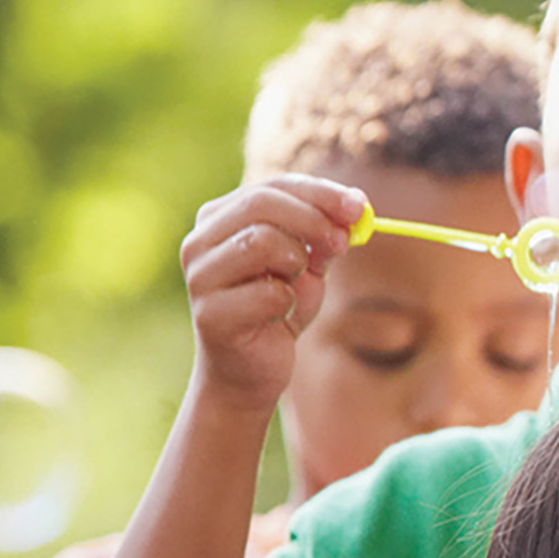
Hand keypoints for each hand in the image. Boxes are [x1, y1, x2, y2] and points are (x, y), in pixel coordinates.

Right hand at [179, 175, 363, 412]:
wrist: (251, 370)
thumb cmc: (278, 308)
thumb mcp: (308, 264)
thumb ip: (325, 235)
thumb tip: (355, 208)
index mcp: (220, 219)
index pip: (272, 187)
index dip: (320, 193)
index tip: (359, 205)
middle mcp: (200, 242)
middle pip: (261, 204)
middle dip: (313, 219)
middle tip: (343, 240)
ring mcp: (199, 277)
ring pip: (261, 242)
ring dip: (296, 261)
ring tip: (295, 283)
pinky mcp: (210, 314)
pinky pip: (268, 293)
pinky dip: (288, 303)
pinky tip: (279, 315)